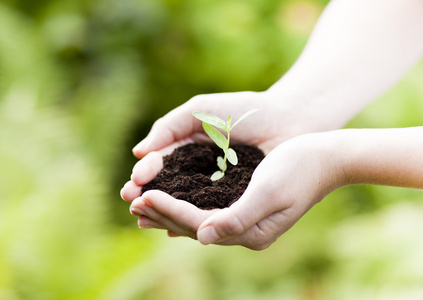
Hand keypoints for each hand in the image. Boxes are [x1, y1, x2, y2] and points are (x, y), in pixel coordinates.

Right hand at [121, 89, 340, 202]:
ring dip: (166, 213)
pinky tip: (178, 229)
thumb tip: (138, 152)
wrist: (289, 119)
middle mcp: (201, 170)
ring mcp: (219, 186)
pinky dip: (195, 220)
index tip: (132, 186)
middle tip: (134, 205)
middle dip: (151, 197)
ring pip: (188, 203)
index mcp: (190, 147)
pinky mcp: (237, 199)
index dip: (146, 176)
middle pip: (170, 188)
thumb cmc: (246, 111)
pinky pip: (212, 213)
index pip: (162, 165)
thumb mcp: (201, 110)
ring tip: (147, 221)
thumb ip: (169, 127)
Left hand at [127, 132, 342, 249]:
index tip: (143, 198)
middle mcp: (245, 232)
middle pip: (194, 226)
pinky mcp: (244, 208)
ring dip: (169, 211)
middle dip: (163, 213)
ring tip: (143, 204)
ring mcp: (245, 222)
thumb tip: (201, 237)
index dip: (169, 211)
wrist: (325, 158)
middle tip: (132, 202)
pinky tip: (171, 202)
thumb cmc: (300, 169)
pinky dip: (186, 205)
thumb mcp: (269, 192)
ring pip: (198, 220)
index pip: (199, 223)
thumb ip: (236, 217)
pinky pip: (207, 210)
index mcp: (251, 232)